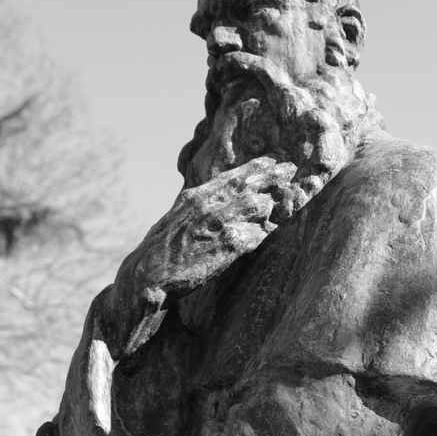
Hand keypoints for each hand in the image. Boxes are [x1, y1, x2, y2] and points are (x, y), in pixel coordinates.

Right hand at [100, 158, 298, 358]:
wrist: (146, 275)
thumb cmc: (163, 251)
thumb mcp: (179, 220)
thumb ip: (200, 209)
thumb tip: (219, 203)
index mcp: (195, 198)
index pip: (230, 177)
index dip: (253, 167)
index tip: (271, 159)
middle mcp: (206, 207)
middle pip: (246, 185)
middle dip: (270, 175)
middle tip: (290, 167)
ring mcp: (214, 226)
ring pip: (253, 205)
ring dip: (272, 200)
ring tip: (290, 193)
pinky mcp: (222, 248)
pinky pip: (252, 235)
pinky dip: (265, 229)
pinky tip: (275, 226)